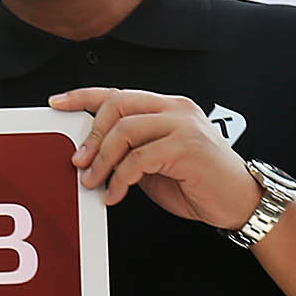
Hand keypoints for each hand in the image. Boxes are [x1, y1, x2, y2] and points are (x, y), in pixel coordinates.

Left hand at [55, 88, 261, 228]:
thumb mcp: (154, 164)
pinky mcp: (186, 147)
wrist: (237, 202)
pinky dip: (120, 179)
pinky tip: (115, 194)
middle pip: (117, 105)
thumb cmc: (198, 183)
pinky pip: (138, 158)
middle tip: (79, 162)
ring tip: (93, 182)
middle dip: (91, 135)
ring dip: (101, 160)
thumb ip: (129, 151)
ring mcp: (183, 125)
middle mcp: (175, 109)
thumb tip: (90, 154)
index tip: (57, 103)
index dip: (83, 96)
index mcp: (167, 107)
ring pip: (125, 130)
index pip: (118, 93)